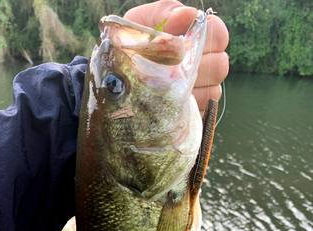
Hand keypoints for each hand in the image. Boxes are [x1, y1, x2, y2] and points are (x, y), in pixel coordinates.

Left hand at [124, 0, 228, 115]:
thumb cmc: (131, 46)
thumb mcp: (140, 23)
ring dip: (191, 87)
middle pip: (220, 64)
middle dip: (197, 65)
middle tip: (172, 67)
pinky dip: (187, 106)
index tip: (185, 42)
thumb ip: (164, 12)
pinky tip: (168, 102)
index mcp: (195, 38)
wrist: (116, 80)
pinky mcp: (195, 111)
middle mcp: (204, 63)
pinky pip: (204, 109)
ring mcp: (201, 89)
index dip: (208, 36)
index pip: (219, 33)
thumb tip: (188, 14)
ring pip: (213, 88)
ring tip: (166, 85)